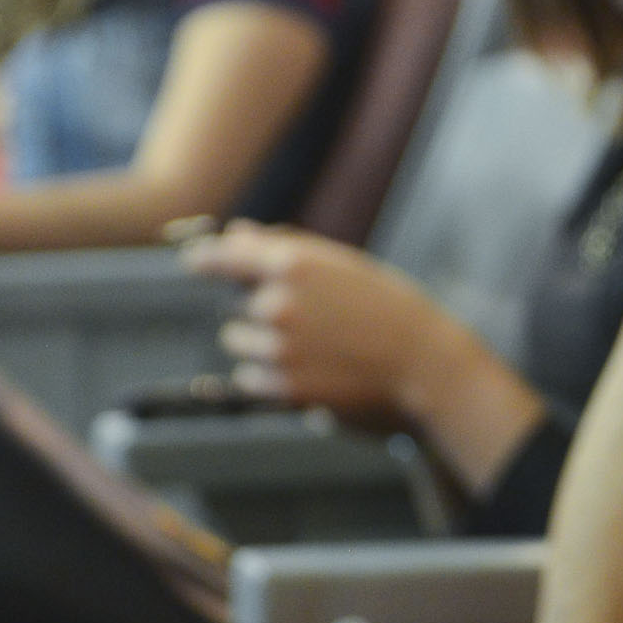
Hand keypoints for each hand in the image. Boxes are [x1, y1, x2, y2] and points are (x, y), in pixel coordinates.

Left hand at [182, 223, 473, 424]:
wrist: (426, 366)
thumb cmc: (392, 310)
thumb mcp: (344, 265)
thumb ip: (285, 248)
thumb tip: (234, 234)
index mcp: (293, 264)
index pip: (223, 256)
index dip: (206, 258)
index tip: (196, 261)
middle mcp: (278, 303)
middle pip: (234, 305)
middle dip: (257, 311)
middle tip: (305, 322)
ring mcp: (279, 348)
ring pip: (238, 343)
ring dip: (260, 346)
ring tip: (310, 350)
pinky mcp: (284, 388)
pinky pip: (250, 379)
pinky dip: (269, 378)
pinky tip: (309, 372)